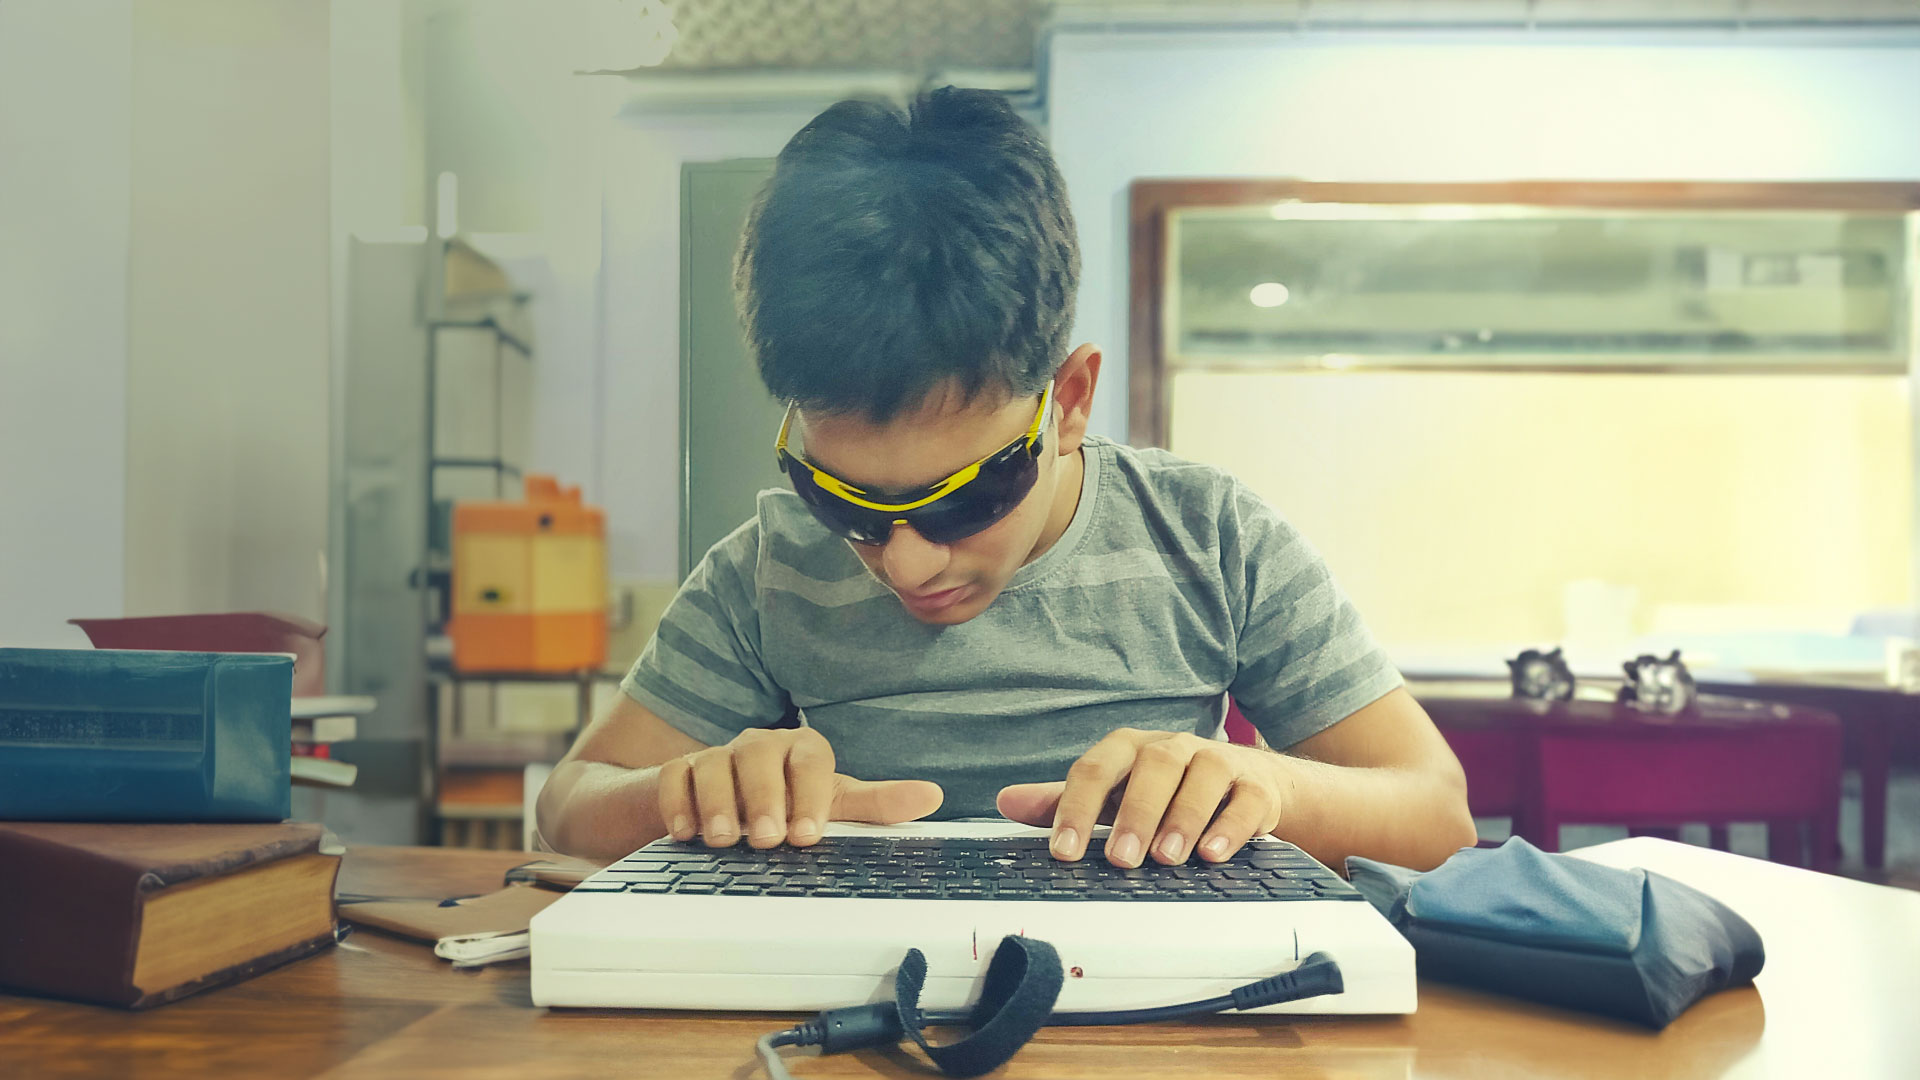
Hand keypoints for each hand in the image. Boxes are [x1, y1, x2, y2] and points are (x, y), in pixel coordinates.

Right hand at [657, 726, 942, 847]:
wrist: (717, 807)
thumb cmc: (782, 806)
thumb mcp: (829, 807)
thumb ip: (875, 805)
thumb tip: (932, 796)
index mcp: (801, 752)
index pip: (810, 758)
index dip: (809, 794)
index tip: (807, 835)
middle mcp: (759, 747)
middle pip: (759, 755)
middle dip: (763, 797)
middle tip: (768, 839)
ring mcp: (715, 757)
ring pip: (712, 763)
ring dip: (718, 803)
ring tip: (725, 840)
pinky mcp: (676, 772)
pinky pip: (673, 777)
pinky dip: (677, 804)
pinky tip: (685, 833)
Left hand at [995, 729, 1285, 866]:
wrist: (1248, 784)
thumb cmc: (1166, 791)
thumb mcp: (1113, 793)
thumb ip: (1063, 800)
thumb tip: (1005, 802)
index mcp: (1130, 749)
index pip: (1096, 768)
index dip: (1076, 808)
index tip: (1063, 852)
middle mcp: (1173, 748)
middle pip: (1154, 766)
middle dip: (1135, 812)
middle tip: (1121, 858)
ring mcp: (1218, 763)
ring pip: (1202, 778)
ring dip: (1183, 818)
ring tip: (1166, 859)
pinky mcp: (1256, 787)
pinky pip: (1246, 800)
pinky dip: (1230, 827)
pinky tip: (1212, 854)